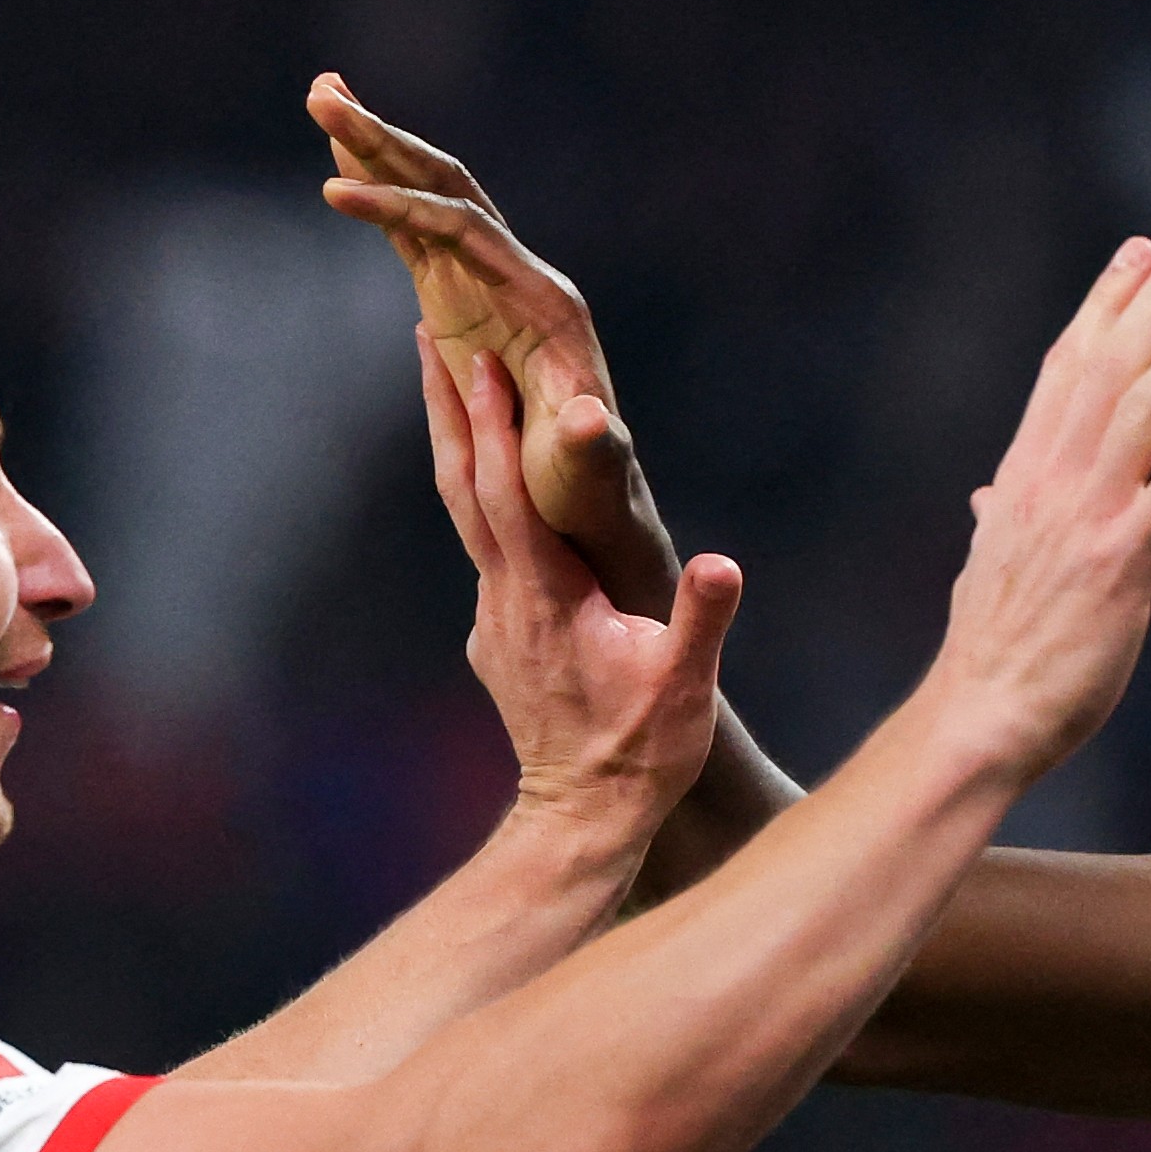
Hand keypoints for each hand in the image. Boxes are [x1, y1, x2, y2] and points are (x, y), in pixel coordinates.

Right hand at [311, 73, 679, 613]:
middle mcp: (518, 278)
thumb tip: (590, 417)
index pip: (464, 229)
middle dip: (384, 142)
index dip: (401, 206)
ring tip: (322, 97)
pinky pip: (416, 237)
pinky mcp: (462, 306)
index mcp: (544, 301)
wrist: (589, 501)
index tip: (335, 193)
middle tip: (321, 93)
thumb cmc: (589, 491)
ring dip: (377, 152)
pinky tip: (341, 170)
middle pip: (447, 188)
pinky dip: (379, 201)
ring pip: (430, 200)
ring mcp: (488, 288)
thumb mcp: (589, 470)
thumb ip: (589, 444)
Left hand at [418, 326, 737, 859]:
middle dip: (449, 408)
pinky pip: (481, 549)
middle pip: (464, 487)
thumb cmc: (643, 752)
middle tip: (427, 332)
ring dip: (455, 442)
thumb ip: (702, 619)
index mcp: (548, 598)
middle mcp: (505, 601)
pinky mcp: (498, 639)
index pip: (511, 496)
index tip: (481, 359)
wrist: (585, 819)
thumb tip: (722, 561)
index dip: (497, 427)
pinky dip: (479, 494)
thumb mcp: (686, 688)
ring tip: (445, 378)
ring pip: (463, 514)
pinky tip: (490, 476)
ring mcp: (493, 620)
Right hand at [917, 231, 1150, 774]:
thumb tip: (986, 500)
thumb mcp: (989, 567)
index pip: (1067, 366)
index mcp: (1024, 474)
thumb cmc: (992, 651)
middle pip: (1113, 362)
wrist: (981, 715)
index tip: (1139, 251)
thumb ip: (996, 520)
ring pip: (1149, 405)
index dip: (1106, 303)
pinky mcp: (1123, 560)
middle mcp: (1054, 478)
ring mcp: (1089, 514)